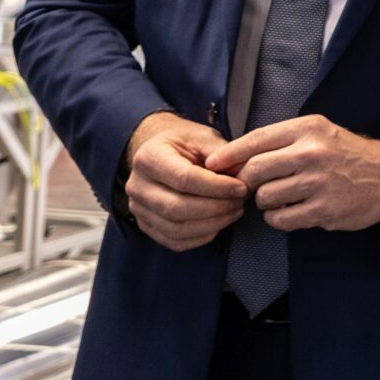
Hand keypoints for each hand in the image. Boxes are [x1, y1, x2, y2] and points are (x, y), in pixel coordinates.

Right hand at [122, 111, 246, 251]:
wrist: (163, 153)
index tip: (241, 188)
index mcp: (149, 157)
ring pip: (175, 229)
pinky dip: (201, 237)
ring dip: (212, 225)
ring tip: (234, 211)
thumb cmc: (186, 144)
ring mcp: (138, 209)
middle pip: (177, 208)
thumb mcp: (203, 137)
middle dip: (216, 208)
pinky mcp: (146, 225)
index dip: (217, 187)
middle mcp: (137, 185)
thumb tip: (243, 173)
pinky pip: (174, 241)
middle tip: (240, 202)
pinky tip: (219, 224)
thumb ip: (222, 153)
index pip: (184, 179)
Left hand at [206, 115, 379, 232]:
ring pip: (264, 197)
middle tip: (254, 186)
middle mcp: (312, 153)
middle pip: (254, 170)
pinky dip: (278, 218)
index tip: (212, 164)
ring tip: (281, 198)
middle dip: (247, 181)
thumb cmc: (345, 154)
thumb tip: (232, 159)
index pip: (256, 139)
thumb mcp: (318, 133)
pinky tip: (290, 211)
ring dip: (265, 202)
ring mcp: (318, 182)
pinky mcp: (323, 209)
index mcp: (308, 128)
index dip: (229, 154)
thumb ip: (280, 142)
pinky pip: (280, 219)